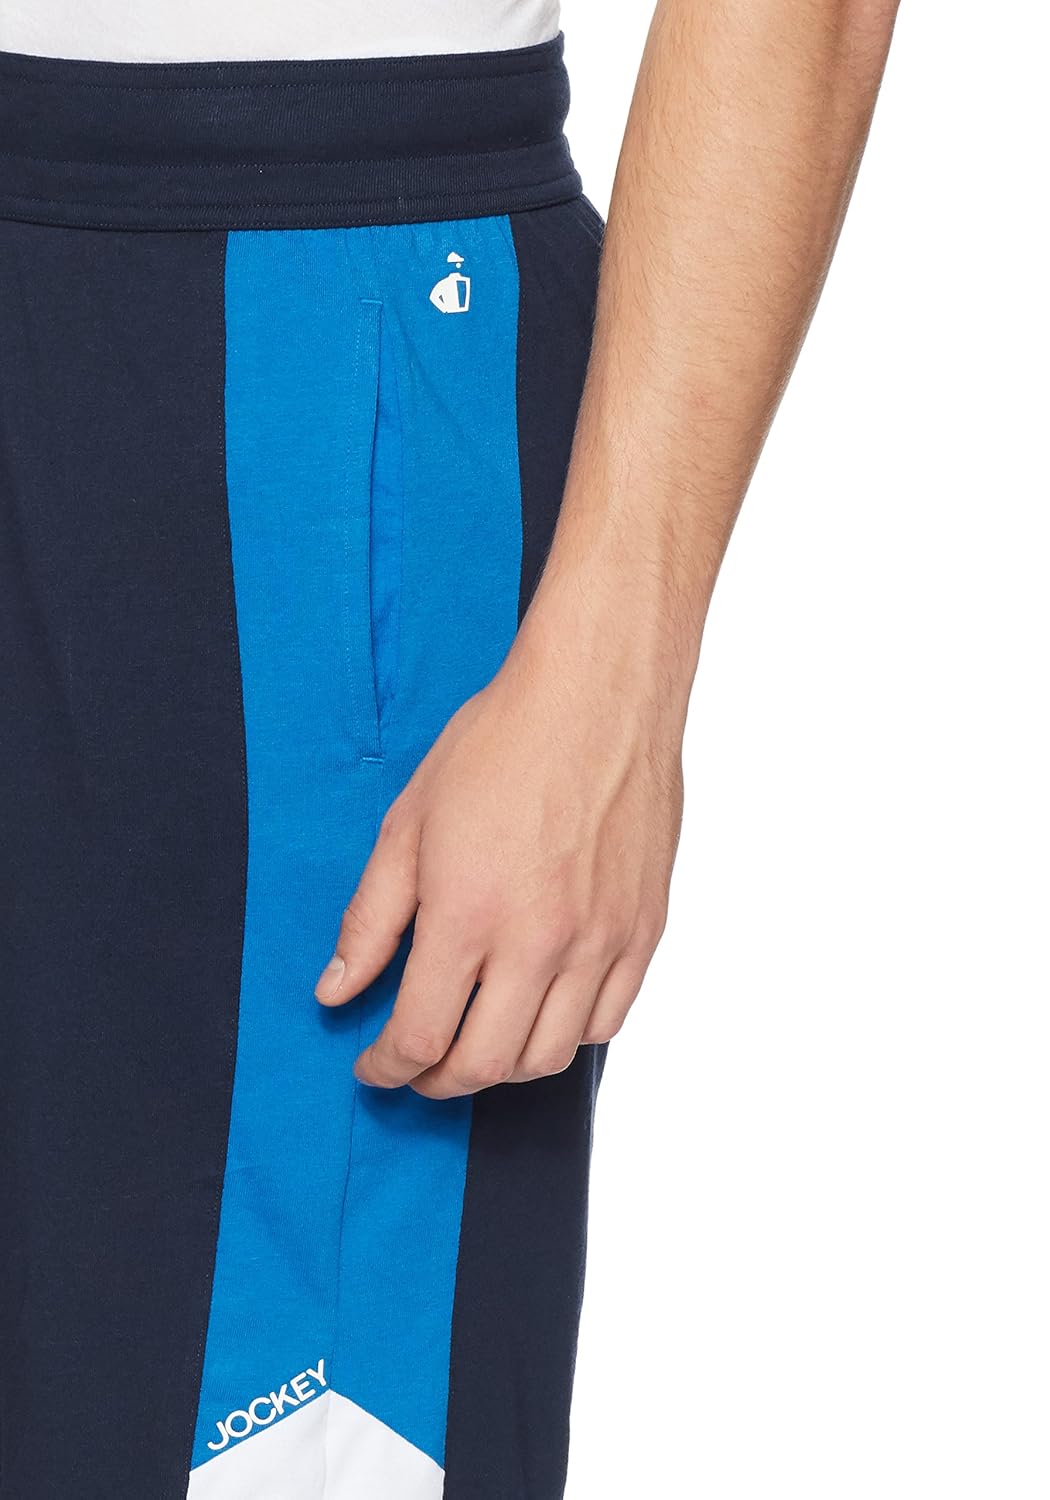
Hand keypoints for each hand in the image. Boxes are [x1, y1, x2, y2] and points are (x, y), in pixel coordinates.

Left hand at [314, 627, 682, 1097]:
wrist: (597, 695)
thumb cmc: (500, 744)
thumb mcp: (408, 825)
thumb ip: (370, 920)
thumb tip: (335, 991)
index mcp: (469, 914)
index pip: (420, 1037)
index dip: (386, 1068)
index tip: (374, 1066)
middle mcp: (539, 941)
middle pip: (484, 1065)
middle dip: (436, 1083)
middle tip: (416, 1068)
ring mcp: (600, 941)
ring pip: (549, 1058)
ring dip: (500, 1069)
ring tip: (476, 1043)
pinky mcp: (644, 930)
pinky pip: (606, 1023)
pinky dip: (564, 1037)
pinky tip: (538, 1012)